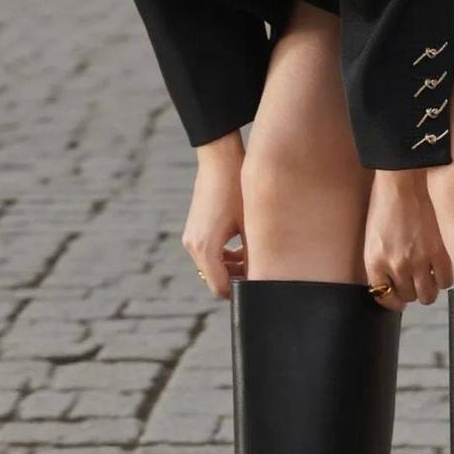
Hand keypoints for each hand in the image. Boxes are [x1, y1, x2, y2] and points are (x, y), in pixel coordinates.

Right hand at [182, 131, 246, 298]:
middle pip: (215, 280)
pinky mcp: (194, 231)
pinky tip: (244, 249)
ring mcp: (191, 238)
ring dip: (232, 269)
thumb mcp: (251, 226)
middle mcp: (192, 246)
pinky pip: (209, 255)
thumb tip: (262, 280)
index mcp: (205, 248)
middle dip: (237, 281)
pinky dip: (225, 257)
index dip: (241, 294)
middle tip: (262, 279)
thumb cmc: (238, 190)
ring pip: (213, 268)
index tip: (260, 292)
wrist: (219, 159)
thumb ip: (253, 258)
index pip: (220, 288)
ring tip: (256, 261)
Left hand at [365, 169, 452, 309]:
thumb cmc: (387, 203)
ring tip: (428, 275)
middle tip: (415, 278)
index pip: (384, 297)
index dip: (393, 299)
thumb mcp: (373, 237)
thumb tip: (392, 285)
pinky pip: (445, 281)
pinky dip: (443, 278)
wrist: (405, 179)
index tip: (399, 296)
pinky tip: (439, 267)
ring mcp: (419, 261)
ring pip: (427, 295)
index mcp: (375, 262)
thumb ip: (380, 263)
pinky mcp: (439, 253)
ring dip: (428, 288)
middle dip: (411, 290)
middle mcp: (396, 266)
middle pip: (408, 297)